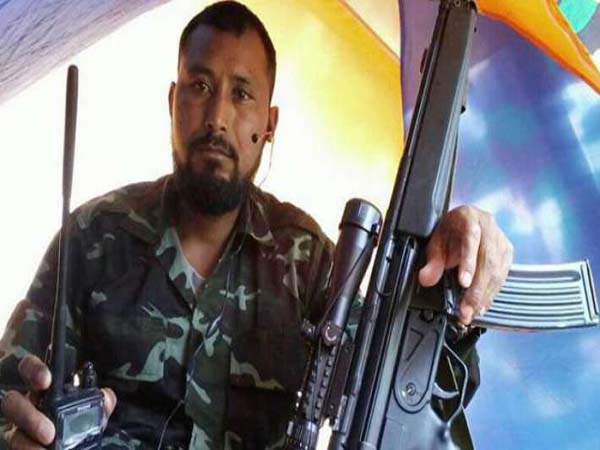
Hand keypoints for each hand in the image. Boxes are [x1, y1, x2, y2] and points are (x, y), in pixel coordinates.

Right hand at [1, 355, 116, 448]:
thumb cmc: (78, 425)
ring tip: (48, 443)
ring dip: (29, 439)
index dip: (35, 370)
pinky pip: (16, 447)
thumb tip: (106, 397)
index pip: (32, 370)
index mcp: (46, 390)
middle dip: (26, 412)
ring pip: (12, 429)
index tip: (46, 380)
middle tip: (49, 430)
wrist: (71, 446)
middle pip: (13, 401)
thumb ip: (101, 403)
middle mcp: (28, 406)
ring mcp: (19, 428)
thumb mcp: (93, 412)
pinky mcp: (18, 445)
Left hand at [418, 205, 512, 324]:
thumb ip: (431, 261)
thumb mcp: (435, 242)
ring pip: (497, 272)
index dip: (468, 263)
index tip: (464, 283)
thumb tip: (426, 279)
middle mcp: (489, 227)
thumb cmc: (450, 231)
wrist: (465, 221)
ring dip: (484, 296)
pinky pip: (502, 277)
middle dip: (476, 291)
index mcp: (469, 218)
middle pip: (487, 261)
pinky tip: (481, 306)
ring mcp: (501, 241)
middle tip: (465, 311)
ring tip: (471, 313)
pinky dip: (491, 294)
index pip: (471, 240)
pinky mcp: (507, 254)